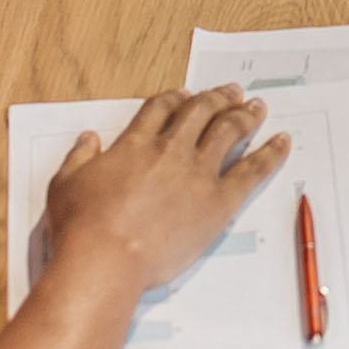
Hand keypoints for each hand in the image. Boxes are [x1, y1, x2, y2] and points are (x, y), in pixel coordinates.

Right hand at [36, 86, 291, 298]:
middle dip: (217, 98)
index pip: (162, 108)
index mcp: (136, 143)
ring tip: (257, 106)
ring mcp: (198, 173)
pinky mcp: (219, 201)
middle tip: (231, 91)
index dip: (177, 98)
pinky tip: (283, 141)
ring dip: (245, 115)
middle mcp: (171, 149)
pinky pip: (253, 170)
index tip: (187, 95)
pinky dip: (271, 153)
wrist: (106, 257)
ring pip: (230, 132)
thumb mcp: (65, 184)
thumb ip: (79, 157)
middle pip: (200, 112)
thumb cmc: (81, 226)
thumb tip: (87, 138)